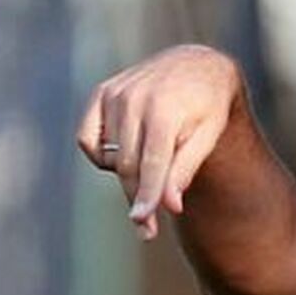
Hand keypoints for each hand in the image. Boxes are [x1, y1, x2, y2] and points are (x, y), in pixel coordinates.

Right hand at [75, 44, 243, 239]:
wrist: (195, 65)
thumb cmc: (207, 106)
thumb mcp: (208, 136)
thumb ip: (185, 169)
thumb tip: (170, 206)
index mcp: (165, 110)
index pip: (152, 162)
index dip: (147, 194)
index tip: (142, 222)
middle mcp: (135, 99)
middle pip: (129, 165)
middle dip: (138, 198)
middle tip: (148, 229)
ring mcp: (115, 94)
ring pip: (110, 157)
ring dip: (128, 176)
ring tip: (153, 169)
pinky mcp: (101, 93)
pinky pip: (88, 139)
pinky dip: (102, 154)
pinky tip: (125, 154)